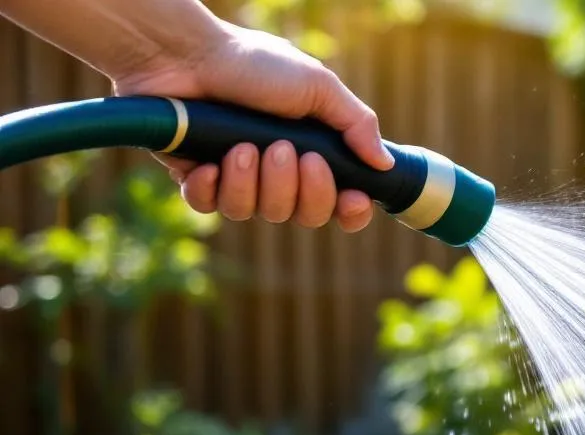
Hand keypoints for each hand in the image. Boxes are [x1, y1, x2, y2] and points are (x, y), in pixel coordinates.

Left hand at [113, 24, 390, 231]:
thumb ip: (355, 124)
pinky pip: (212, 208)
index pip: (341, 203)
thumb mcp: (317, 85)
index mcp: (312, 152)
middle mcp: (279, 173)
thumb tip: (385, 165)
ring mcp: (238, 180)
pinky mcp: (197, 181)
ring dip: (254, 181)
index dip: (350, 211)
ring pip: (260, 214)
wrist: (184, 54)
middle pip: (305, 215)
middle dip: (298, 187)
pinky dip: (214, 187)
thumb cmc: (252, 63)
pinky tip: (209, 162)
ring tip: (242, 146)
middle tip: (283, 149)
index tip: (352, 199)